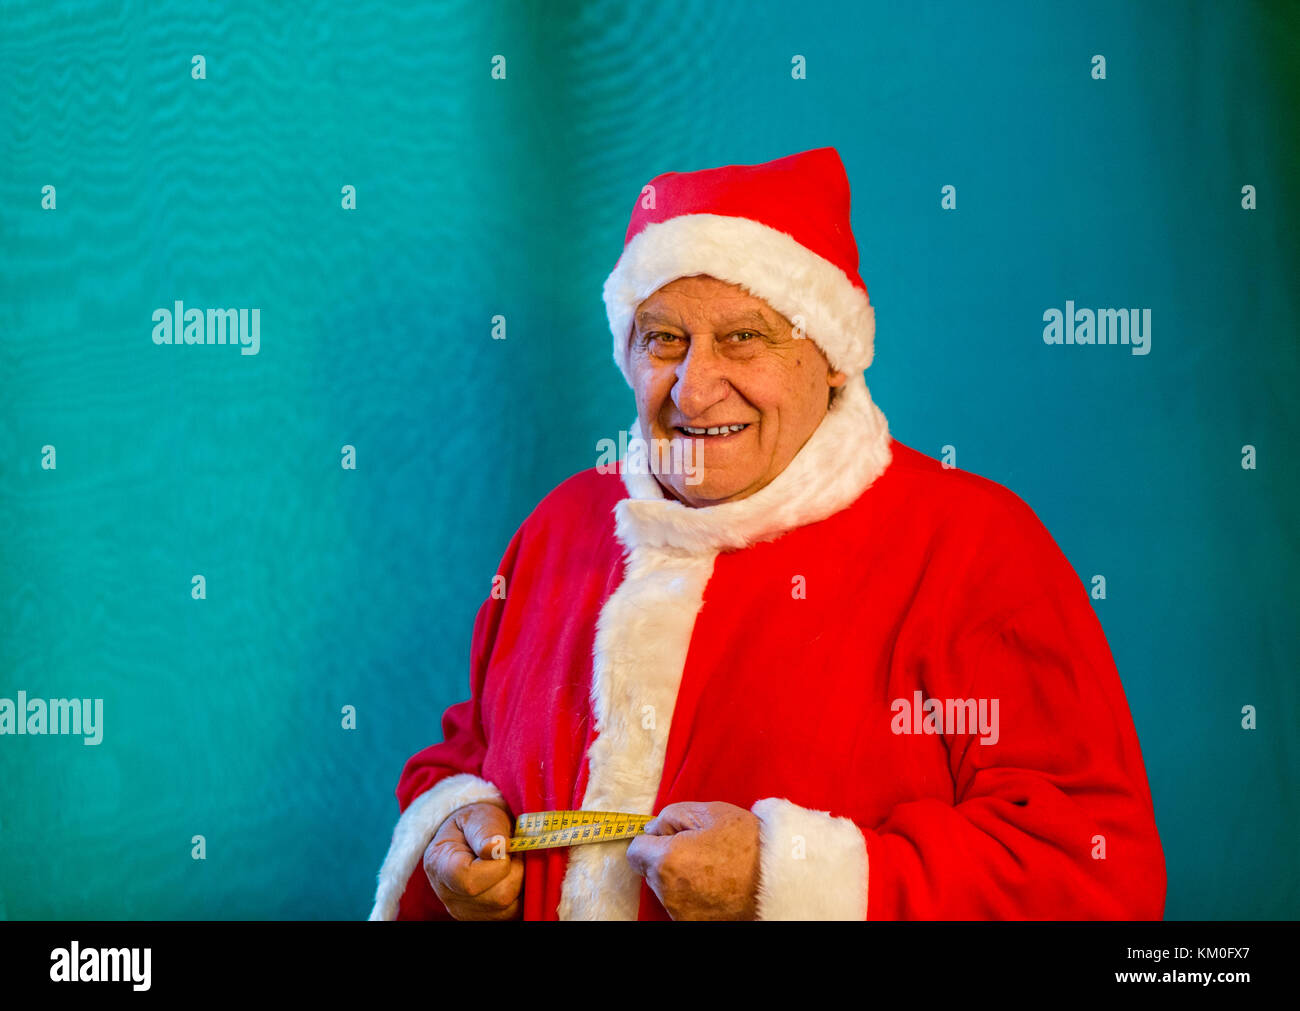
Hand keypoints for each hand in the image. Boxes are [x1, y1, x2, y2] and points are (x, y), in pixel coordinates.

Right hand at [423, 801, 522, 919]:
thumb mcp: (477, 816)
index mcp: (440, 865)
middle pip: (497, 897)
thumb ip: (485, 830)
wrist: (474, 834)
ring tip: (512, 859)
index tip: (503, 843)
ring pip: (510, 906)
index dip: (497, 864)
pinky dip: (522, 891)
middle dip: (515, 869)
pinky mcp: (486, 918)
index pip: (469, 881)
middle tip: (513, 848)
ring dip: (521, 879)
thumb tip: (496, 848)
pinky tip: (513, 873)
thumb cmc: (475, 822)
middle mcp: (450, 896)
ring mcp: (467, 911)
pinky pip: (516, 912)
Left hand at [626, 801, 760, 919]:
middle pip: (650, 870)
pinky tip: (715, 884)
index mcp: (667, 860)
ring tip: (711, 867)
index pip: (635, 851)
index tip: (670, 837)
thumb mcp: (711, 812)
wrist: (782, 880)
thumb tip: (652, 828)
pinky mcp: (694, 923)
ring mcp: (681, 912)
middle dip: (666, 858)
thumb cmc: (748, 843)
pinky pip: (682, 904)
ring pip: (666, 889)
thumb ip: (672, 815)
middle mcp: (668, 891)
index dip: (652, 840)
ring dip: (678, 878)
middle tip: (699, 849)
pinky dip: (692, 895)